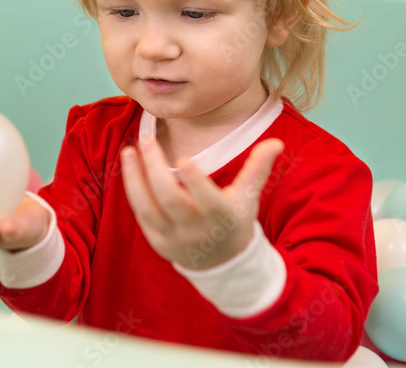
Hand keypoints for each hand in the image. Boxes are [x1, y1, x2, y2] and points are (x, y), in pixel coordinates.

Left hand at [120, 134, 283, 270]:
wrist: (222, 263)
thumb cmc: (234, 220)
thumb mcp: (248, 196)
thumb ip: (258, 168)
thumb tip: (276, 142)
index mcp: (222, 218)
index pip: (208, 201)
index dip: (196, 182)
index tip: (183, 158)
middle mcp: (197, 230)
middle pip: (171, 201)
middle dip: (156, 170)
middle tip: (146, 141)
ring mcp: (174, 238)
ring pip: (149, 209)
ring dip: (135, 179)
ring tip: (129, 152)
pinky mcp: (157, 242)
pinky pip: (142, 216)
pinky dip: (134, 192)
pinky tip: (131, 168)